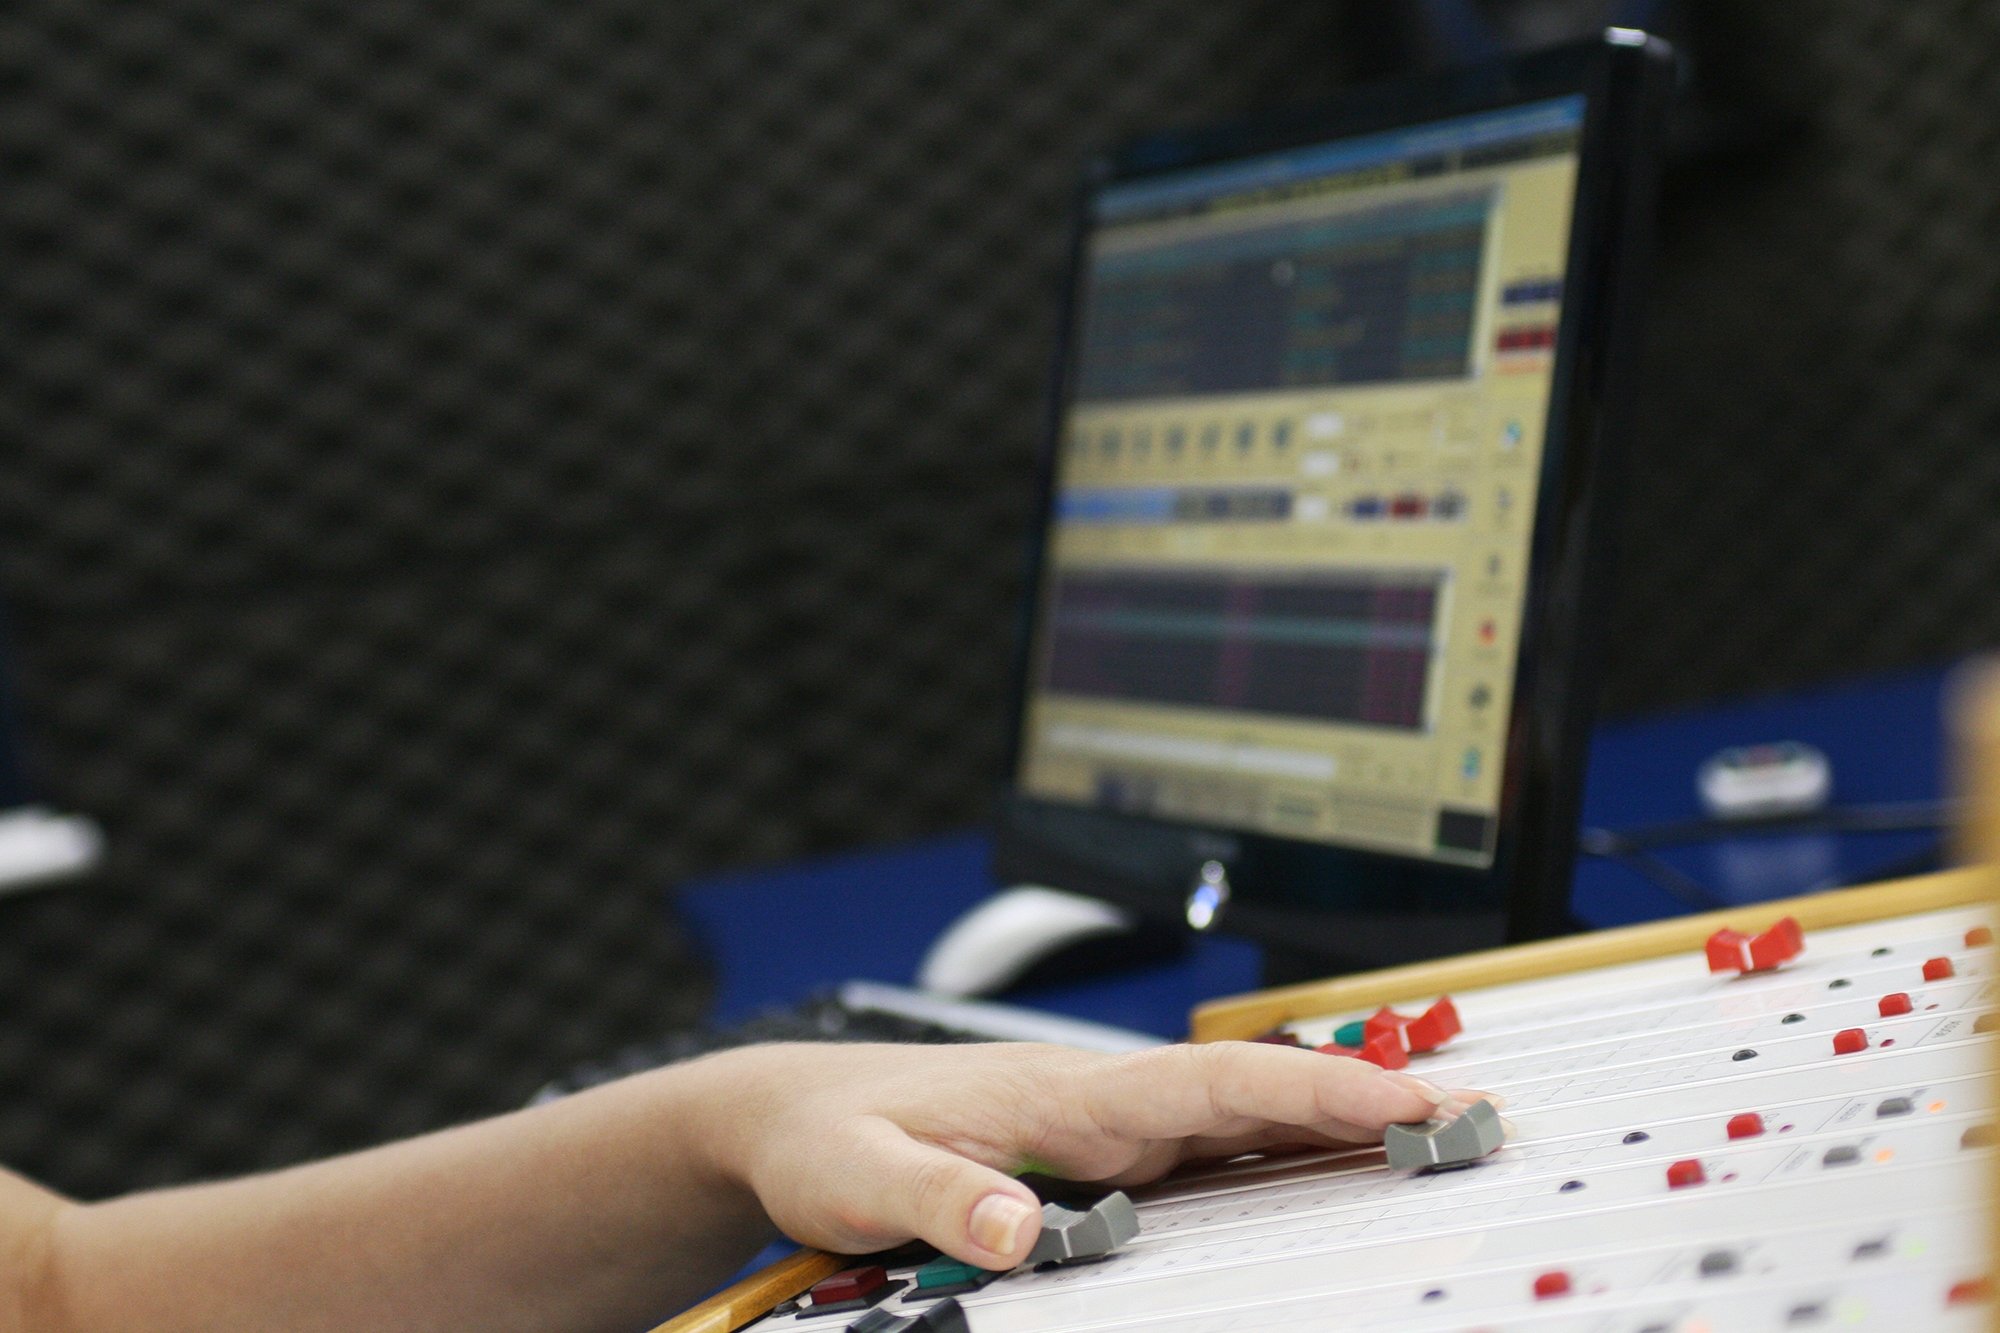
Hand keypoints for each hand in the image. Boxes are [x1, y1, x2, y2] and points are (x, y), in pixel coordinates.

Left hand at [687, 1041, 1496, 1271]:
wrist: (791, 1110)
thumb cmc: (829, 1130)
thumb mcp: (862, 1176)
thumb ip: (939, 1199)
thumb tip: (1015, 1223)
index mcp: (1063, 1091)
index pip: (1208, 1085)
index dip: (1311, 1091)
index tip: (1404, 1102)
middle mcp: (1099, 1097)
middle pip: (1252, 1094)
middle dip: (1362, 1099)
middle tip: (1475, 1116)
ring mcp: (1103, 1121)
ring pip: (1239, 1117)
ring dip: (1332, 1122)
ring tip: (1433, 1135)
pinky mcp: (1094, 1151)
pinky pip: (1205, 1146)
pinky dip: (1276, 1148)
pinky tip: (1320, 1168)